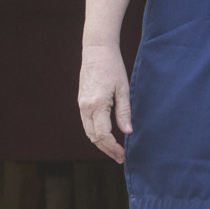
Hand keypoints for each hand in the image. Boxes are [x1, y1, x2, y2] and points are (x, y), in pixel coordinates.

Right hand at [79, 37, 131, 162]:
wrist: (96, 51)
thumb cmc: (112, 67)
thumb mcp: (123, 89)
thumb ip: (124, 112)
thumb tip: (127, 132)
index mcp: (97, 105)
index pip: (103, 135)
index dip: (112, 148)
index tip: (123, 155)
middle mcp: (85, 107)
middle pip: (94, 137)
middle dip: (106, 149)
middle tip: (119, 157)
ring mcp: (81, 105)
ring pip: (89, 132)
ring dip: (100, 143)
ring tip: (114, 150)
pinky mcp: (81, 102)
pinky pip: (87, 123)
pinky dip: (95, 133)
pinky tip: (106, 136)